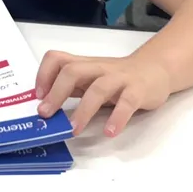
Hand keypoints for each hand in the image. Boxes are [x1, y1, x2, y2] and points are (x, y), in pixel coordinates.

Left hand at [35, 51, 170, 136]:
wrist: (155, 69)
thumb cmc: (117, 78)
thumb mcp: (91, 78)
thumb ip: (72, 88)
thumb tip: (45, 105)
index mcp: (84, 66)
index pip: (57, 59)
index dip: (44, 74)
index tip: (38, 96)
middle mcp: (98, 69)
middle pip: (72, 71)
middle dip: (56, 93)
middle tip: (46, 114)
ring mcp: (118, 79)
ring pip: (98, 88)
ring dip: (83, 110)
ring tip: (74, 129)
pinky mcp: (137, 91)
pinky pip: (127, 102)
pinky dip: (117, 117)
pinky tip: (110, 132)